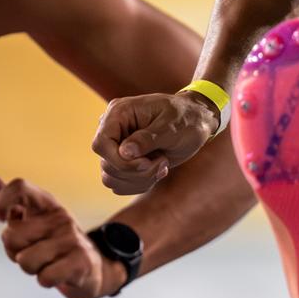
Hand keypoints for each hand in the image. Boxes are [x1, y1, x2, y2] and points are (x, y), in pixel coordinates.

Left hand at [0, 174, 123, 297]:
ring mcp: (72, 238)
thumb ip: (9, 202)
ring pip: (25, 260)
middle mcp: (60, 217)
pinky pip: (44, 277)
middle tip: (31, 251)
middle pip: (11, 235)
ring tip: (45, 263)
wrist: (93, 267)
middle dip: (13, 252)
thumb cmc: (53, 243)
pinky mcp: (81, 262)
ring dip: (31, 269)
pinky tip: (57, 274)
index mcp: (46, 204)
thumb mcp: (33, 220)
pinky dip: (46, 280)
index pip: (19, 187)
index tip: (2, 217)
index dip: (1, 201)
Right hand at [92, 92, 215, 194]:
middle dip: (137, 171)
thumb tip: (124, 152)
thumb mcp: (172, 126)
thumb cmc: (187, 119)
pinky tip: (158, 171)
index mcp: (119, 113)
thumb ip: (148, 139)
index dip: (119, 161)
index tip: (147, 163)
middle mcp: (113, 130)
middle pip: (107, 165)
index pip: (100, 144)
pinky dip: (140, 184)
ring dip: (140, 180)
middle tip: (163, 161)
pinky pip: (120, 184)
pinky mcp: (124, 161)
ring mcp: (117, 147)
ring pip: (111, 178)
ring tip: (163, 164)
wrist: (197, 122)